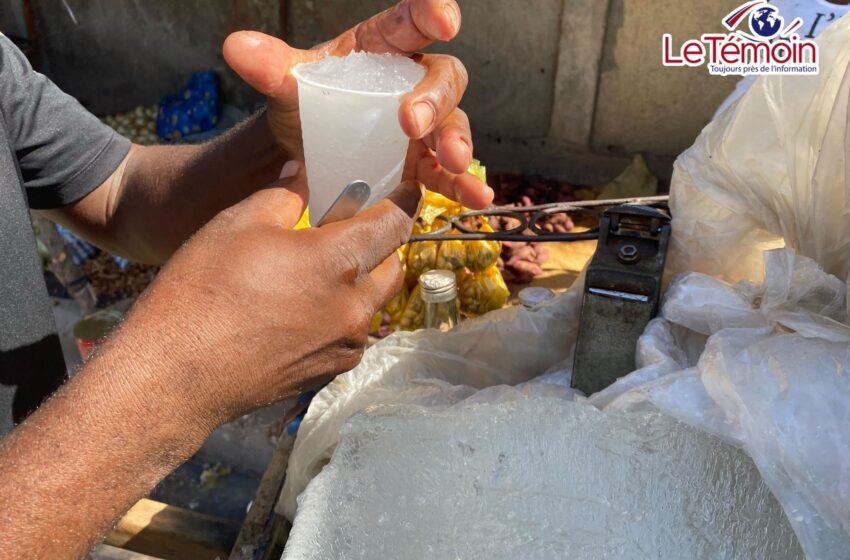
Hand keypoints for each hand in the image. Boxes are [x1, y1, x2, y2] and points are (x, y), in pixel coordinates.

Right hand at [99, 165, 422, 427]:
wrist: (178, 373)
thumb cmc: (203, 290)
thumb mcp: (239, 222)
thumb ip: (285, 194)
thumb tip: (304, 173)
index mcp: (340, 261)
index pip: (396, 222)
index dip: (403, 201)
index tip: (404, 190)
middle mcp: (356, 306)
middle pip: (392, 265)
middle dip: (380, 245)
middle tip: (347, 232)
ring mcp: (347, 344)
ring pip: (373, 303)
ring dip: (359, 283)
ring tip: (318, 274)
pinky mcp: (331, 371)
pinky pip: (352, 334)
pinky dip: (341, 316)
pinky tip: (303, 311)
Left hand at [222, 0, 492, 208]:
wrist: (304, 154)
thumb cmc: (305, 106)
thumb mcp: (287, 86)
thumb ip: (270, 67)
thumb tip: (236, 47)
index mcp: (382, 47)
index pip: (413, 20)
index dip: (433, 12)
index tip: (443, 20)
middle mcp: (410, 81)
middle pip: (441, 78)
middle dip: (434, 99)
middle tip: (412, 122)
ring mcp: (422, 124)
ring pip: (453, 123)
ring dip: (456, 141)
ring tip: (453, 162)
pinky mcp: (423, 161)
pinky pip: (449, 170)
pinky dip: (464, 183)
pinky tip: (477, 197)